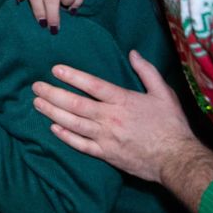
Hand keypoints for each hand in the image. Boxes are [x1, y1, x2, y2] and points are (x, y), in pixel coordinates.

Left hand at [31, 50, 199, 182]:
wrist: (176, 159)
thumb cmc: (172, 125)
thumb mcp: (164, 93)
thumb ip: (147, 71)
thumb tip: (133, 53)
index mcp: (124, 100)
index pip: (93, 85)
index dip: (72, 76)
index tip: (55, 69)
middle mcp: (111, 118)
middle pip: (76, 104)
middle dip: (53, 94)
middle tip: (36, 86)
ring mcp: (106, 137)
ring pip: (73, 123)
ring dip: (53, 112)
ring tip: (37, 103)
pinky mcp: (106, 154)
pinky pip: (80, 145)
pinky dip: (65, 136)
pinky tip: (53, 127)